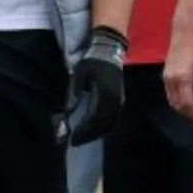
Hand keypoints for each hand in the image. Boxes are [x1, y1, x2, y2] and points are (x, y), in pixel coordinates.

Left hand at [66, 27, 128, 144]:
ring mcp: (120, 100)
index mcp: (107, 94)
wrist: (109, 50)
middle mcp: (116, 100)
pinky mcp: (120, 100)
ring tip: (84, 138)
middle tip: (76, 141)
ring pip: (110, 123)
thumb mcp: (81, 71)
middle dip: (90, 135)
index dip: (85, 130)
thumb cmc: (93, 61)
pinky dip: (104, 127)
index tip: (73, 137)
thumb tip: (72, 106)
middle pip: (104, 125)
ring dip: (97, 133)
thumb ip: (77, 88)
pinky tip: (94, 130)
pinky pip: (113, 118)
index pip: (96, 118)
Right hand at [163, 26, 192, 125]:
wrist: (184, 34)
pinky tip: (188, 101)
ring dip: (184, 110)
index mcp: (182, 79)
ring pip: (173, 101)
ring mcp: (166, 79)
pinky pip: (170, 95)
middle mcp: (171, 81)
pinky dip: (178, 102)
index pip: (187, 104)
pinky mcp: (165, 76)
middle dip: (190, 115)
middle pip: (178, 106)